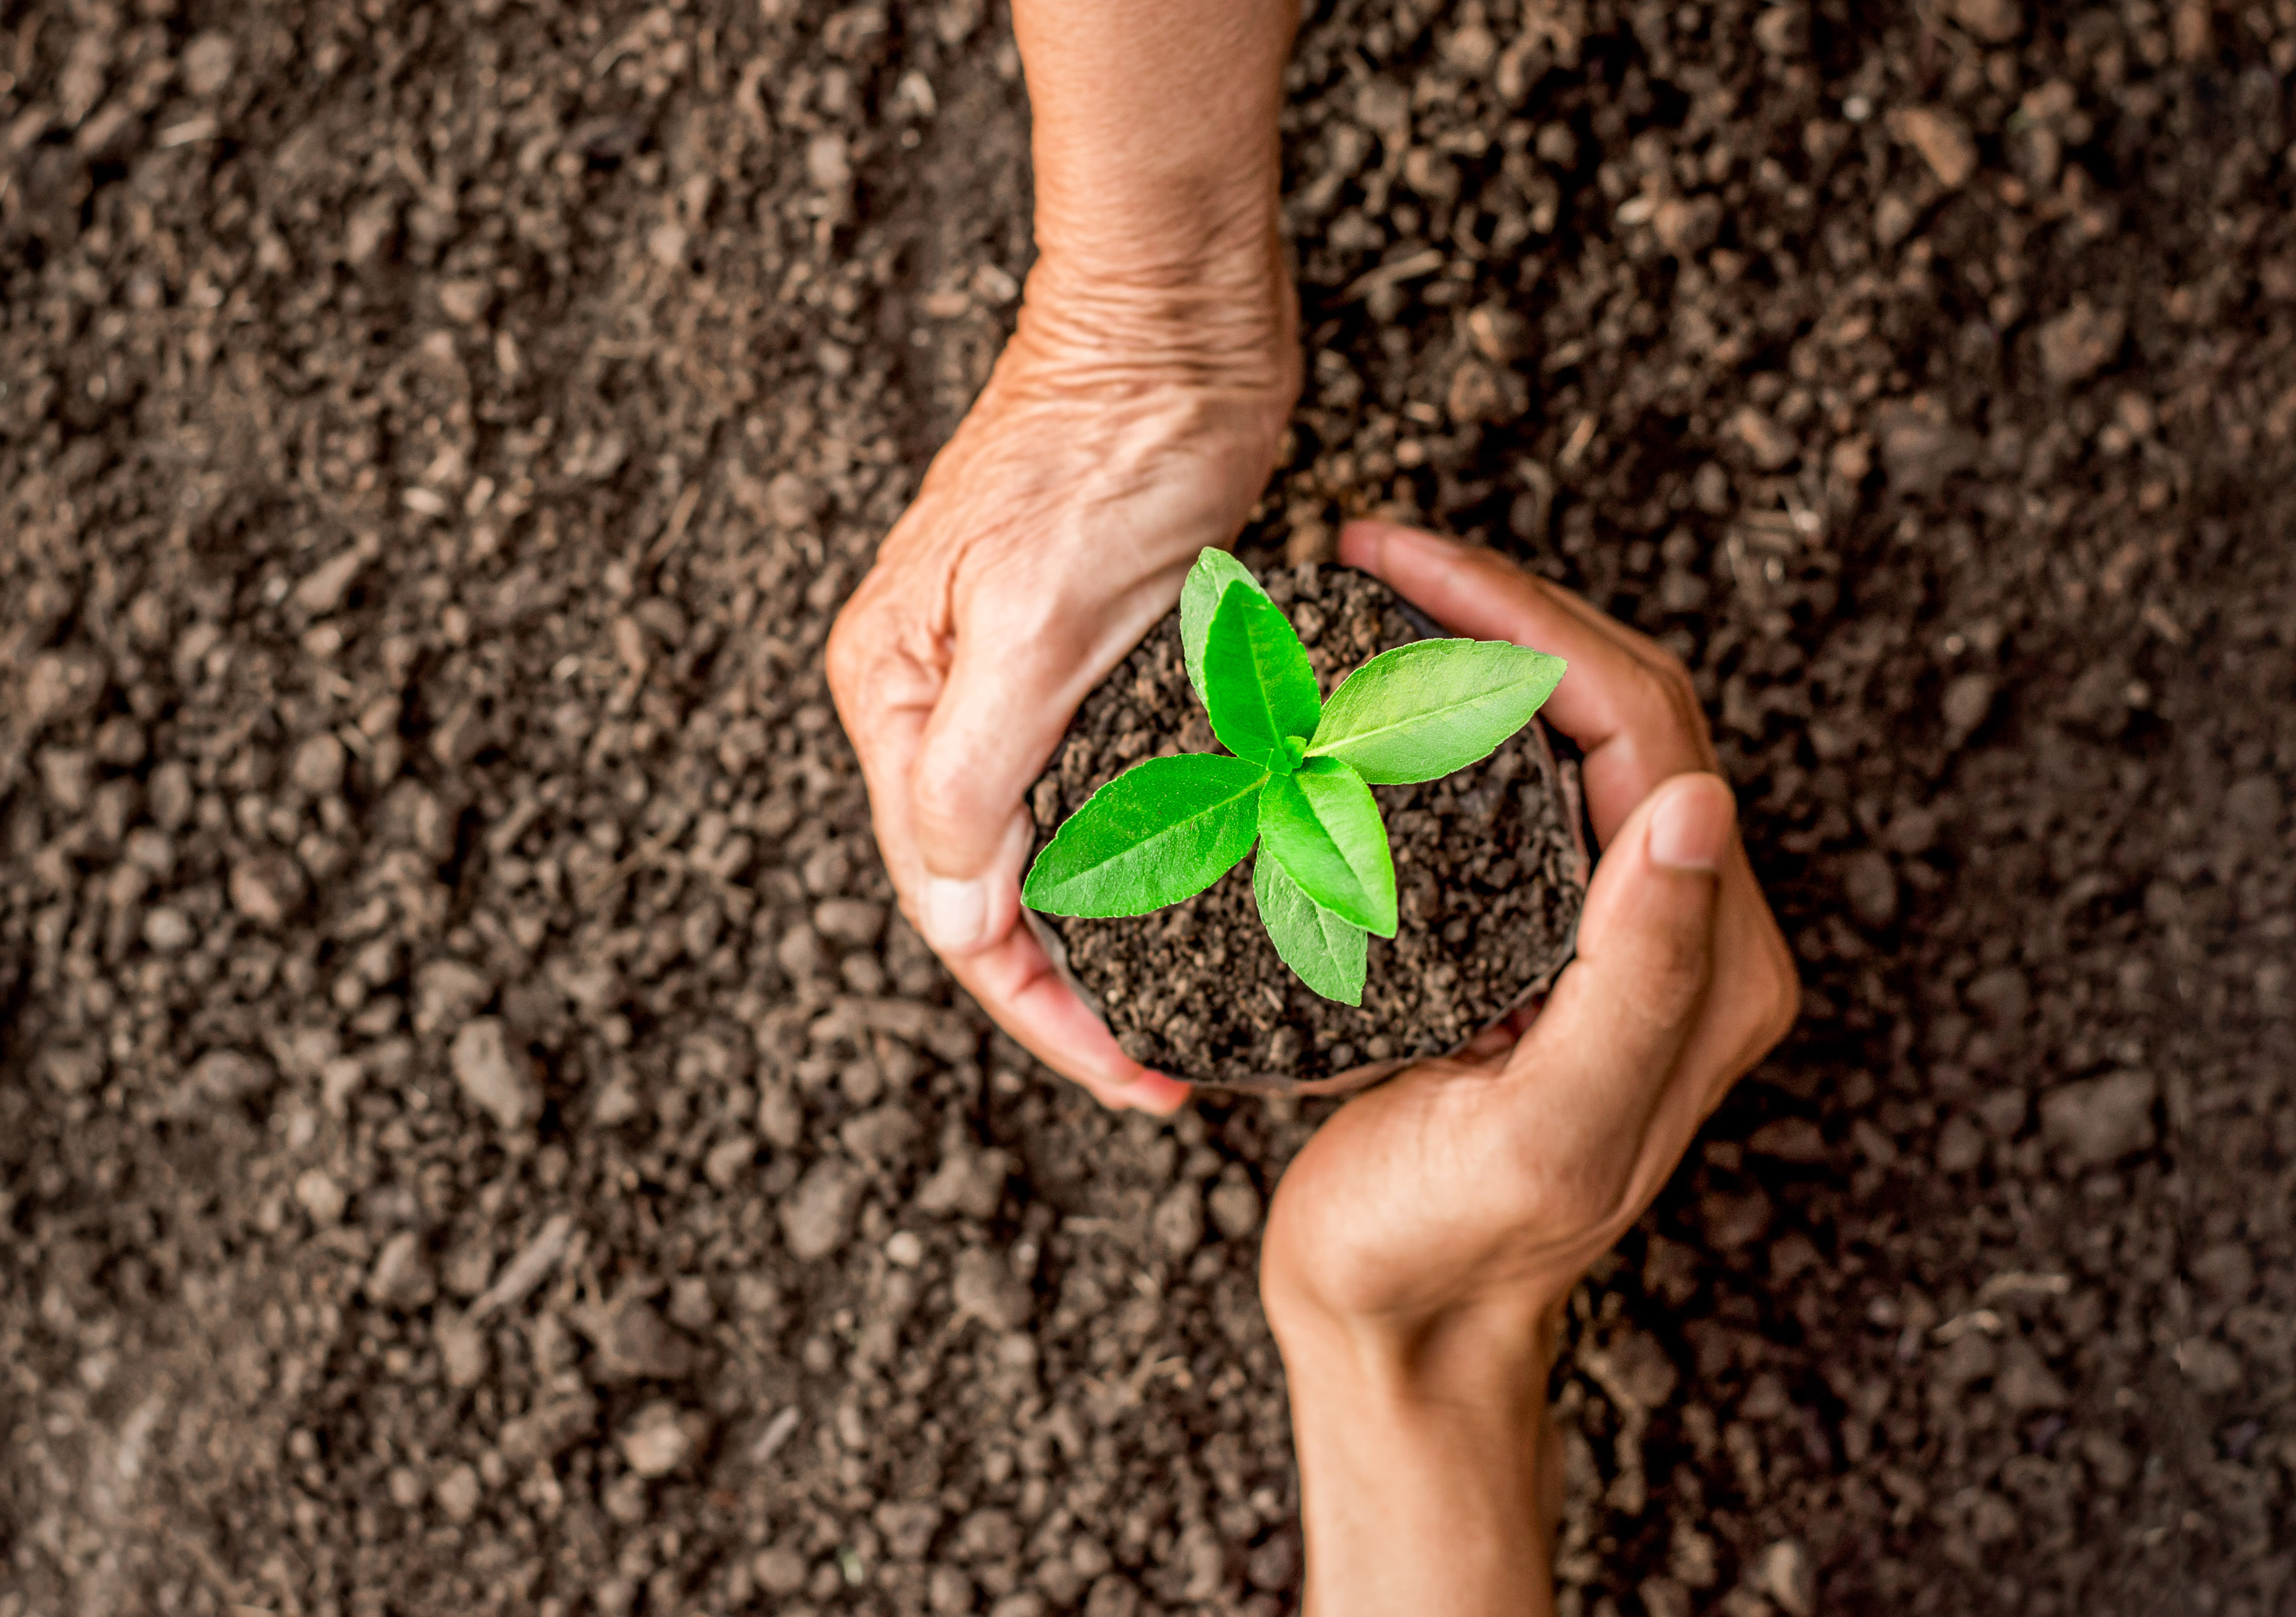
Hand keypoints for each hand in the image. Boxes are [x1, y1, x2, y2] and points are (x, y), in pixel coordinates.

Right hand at [825, 258, 1296, 1112]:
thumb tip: (953, 911)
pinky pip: (1098, 792)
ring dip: (1109, 937)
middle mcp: (937, 700)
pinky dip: (1140, 858)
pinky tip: (1198, 901)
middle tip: (1169, 1071)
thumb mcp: (1034, 618)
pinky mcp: (1084, 657)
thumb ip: (978, 770)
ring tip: (1188, 1013)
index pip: (953, 904)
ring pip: (1048, 850)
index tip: (1135, 1079)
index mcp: (898, 698)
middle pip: (992, 892)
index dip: (1042, 1011)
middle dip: (1071, 993)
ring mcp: (1008, 680)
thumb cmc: (1107, 448)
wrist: (1176, 321)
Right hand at [1261, 524, 1798, 1615]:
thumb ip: (1637, 978)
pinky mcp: (1546, 938)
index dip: (1525, 622)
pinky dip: (1453, 714)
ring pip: (1570, 731)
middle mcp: (1683, 929)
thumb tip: (1700, 801)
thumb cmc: (1449, 1245)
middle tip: (1373, 552)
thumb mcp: (1546, 1130)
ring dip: (1482, 644)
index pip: (1640, 724)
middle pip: (1616, 703)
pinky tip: (1375, 691)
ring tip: (1371, 593)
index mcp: (1707, 962)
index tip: (1398, 563)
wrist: (1396, 1324)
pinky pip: (1522, 784)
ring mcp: (1616, 929)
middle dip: (1501, 607)